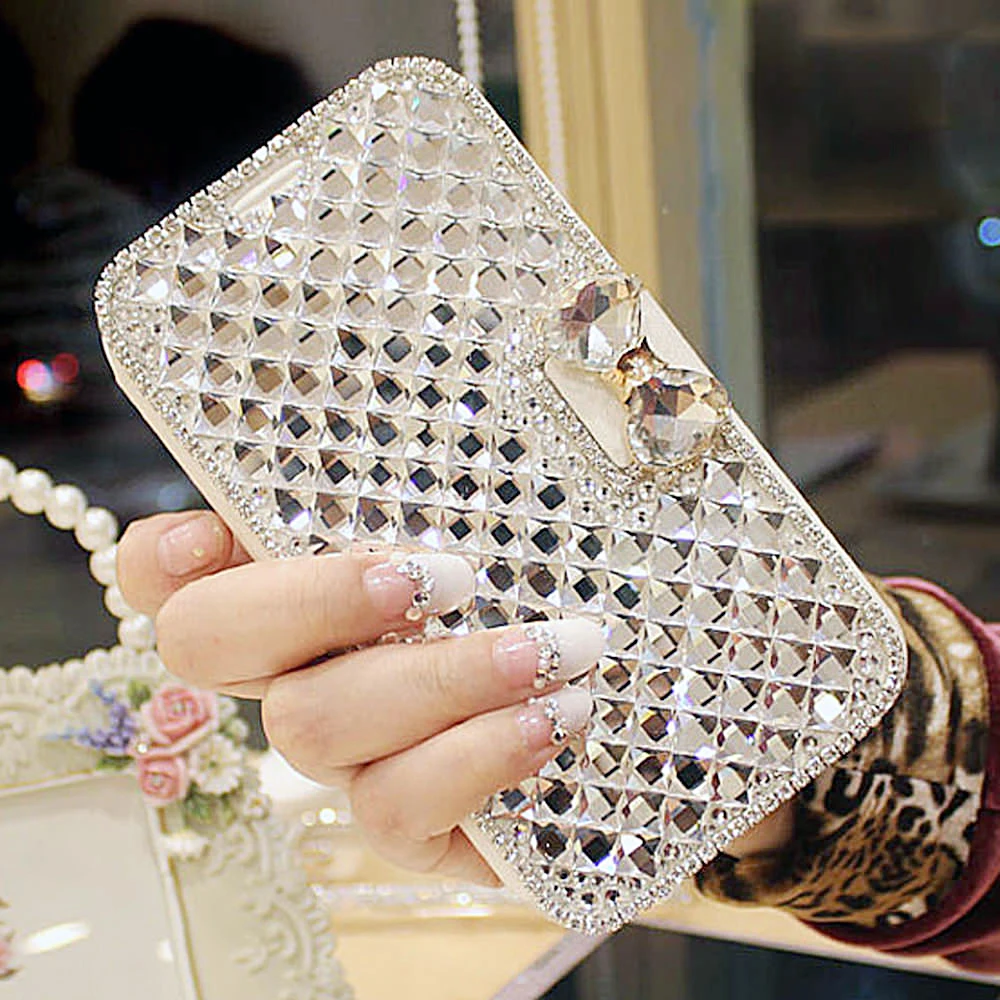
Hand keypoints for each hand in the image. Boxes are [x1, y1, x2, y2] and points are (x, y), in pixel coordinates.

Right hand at [117, 511, 602, 884]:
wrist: (611, 710)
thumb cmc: (546, 587)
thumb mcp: (505, 517)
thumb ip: (455, 474)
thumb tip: (468, 378)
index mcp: (299, 586)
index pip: (169, 573)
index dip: (158, 558)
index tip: (208, 530)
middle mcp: (295, 668)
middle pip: (209, 642)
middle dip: (315, 599)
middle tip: (445, 574)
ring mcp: (340, 753)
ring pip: (308, 726)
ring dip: (440, 680)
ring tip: (550, 651)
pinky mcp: (401, 825)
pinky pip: (392, 809)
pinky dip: (477, 757)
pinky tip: (555, 718)